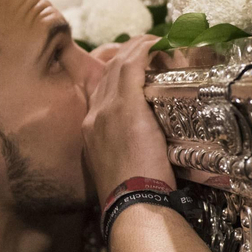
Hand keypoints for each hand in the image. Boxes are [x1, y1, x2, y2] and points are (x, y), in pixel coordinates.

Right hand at [82, 35, 174, 200]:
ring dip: (140, 50)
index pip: (101, 86)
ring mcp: (107, 110)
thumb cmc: (134, 195)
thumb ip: (129, 148)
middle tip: (152, 49)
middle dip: (130, 55)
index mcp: (91, 128)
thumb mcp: (122, 167)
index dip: (119, 70)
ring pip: (120, 64)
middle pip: (109, 70)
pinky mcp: (126, 109)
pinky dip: (147, 51)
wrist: (132, 207)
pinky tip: (161, 45)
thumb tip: (150, 143)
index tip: (138, 65)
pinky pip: (134, 66)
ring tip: (160, 45)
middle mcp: (94, 114)